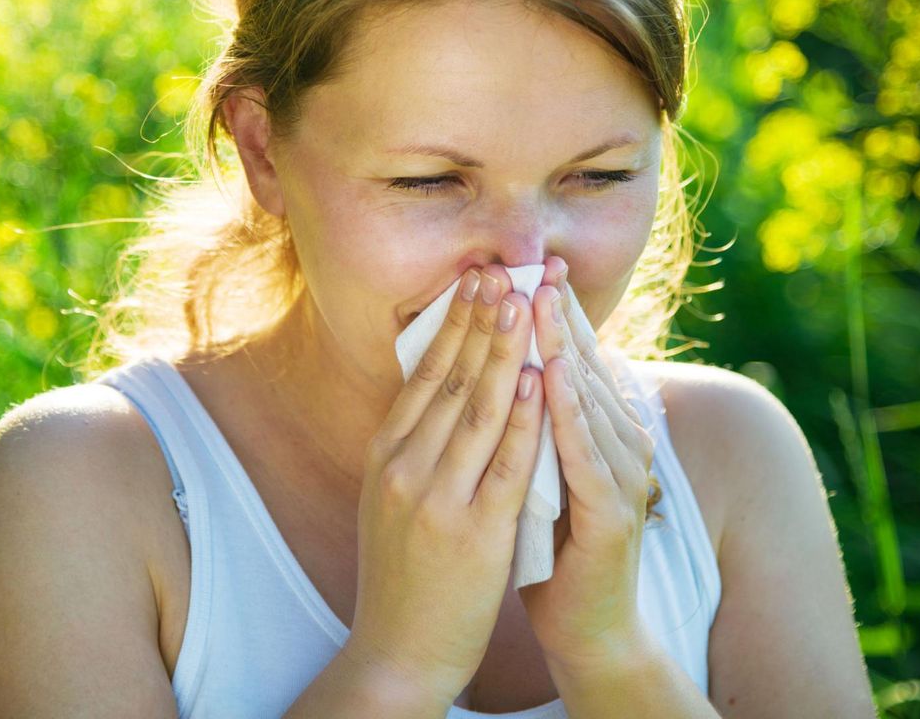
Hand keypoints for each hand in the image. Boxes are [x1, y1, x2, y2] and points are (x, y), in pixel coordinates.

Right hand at [347, 265, 543, 706]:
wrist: (398, 648)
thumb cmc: (403, 570)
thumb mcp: (390, 496)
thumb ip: (412, 443)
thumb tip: (435, 384)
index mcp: (385, 455)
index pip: (423, 374)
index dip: (451, 324)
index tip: (473, 282)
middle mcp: (404, 468)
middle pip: (449, 380)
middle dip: (478, 321)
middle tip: (500, 272)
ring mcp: (436, 498)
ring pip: (476, 409)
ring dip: (502, 351)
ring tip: (520, 304)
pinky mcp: (473, 532)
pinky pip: (504, 463)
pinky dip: (521, 417)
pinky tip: (534, 379)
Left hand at [517, 256, 656, 669]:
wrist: (583, 624)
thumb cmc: (550, 543)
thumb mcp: (531, 468)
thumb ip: (525, 420)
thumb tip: (494, 365)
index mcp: (596, 430)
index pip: (572, 359)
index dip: (551, 312)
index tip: (525, 265)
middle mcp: (618, 444)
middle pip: (584, 367)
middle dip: (556, 315)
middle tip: (536, 264)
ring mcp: (621, 478)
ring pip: (588, 400)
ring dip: (564, 348)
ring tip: (539, 301)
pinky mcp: (614, 516)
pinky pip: (586, 456)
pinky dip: (569, 414)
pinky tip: (553, 378)